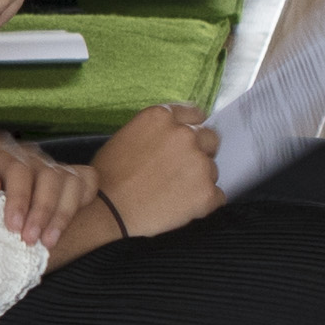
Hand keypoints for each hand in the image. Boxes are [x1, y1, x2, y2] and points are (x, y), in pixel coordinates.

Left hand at [0, 132, 93, 245]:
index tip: (13, 227)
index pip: (18, 169)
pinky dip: (83, 199)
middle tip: (30, 240)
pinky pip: (84, 181)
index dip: (19, 198)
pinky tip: (70, 223)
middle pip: (48, 176)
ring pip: (69, 181)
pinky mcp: (62, 175)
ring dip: (62, 213)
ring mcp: (47, 163)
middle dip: (42, 211)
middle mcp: (27, 153)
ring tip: (48, 242)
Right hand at [90, 101, 223, 236]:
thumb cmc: (109, 176)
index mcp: (163, 117)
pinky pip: (217, 196)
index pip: (196, 114)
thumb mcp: (128, 135)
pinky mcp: (206, 192)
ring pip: (212, 169)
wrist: (107, 210)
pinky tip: (182, 207)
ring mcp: (198, 163)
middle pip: (210, 138)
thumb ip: (158, 130)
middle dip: (199, 152)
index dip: (192, 129)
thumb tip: (177, 133)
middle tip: (181, 170)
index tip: (188, 142)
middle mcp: (185, 135)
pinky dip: (204, 202)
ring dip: (199, 179)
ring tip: (173, 193)